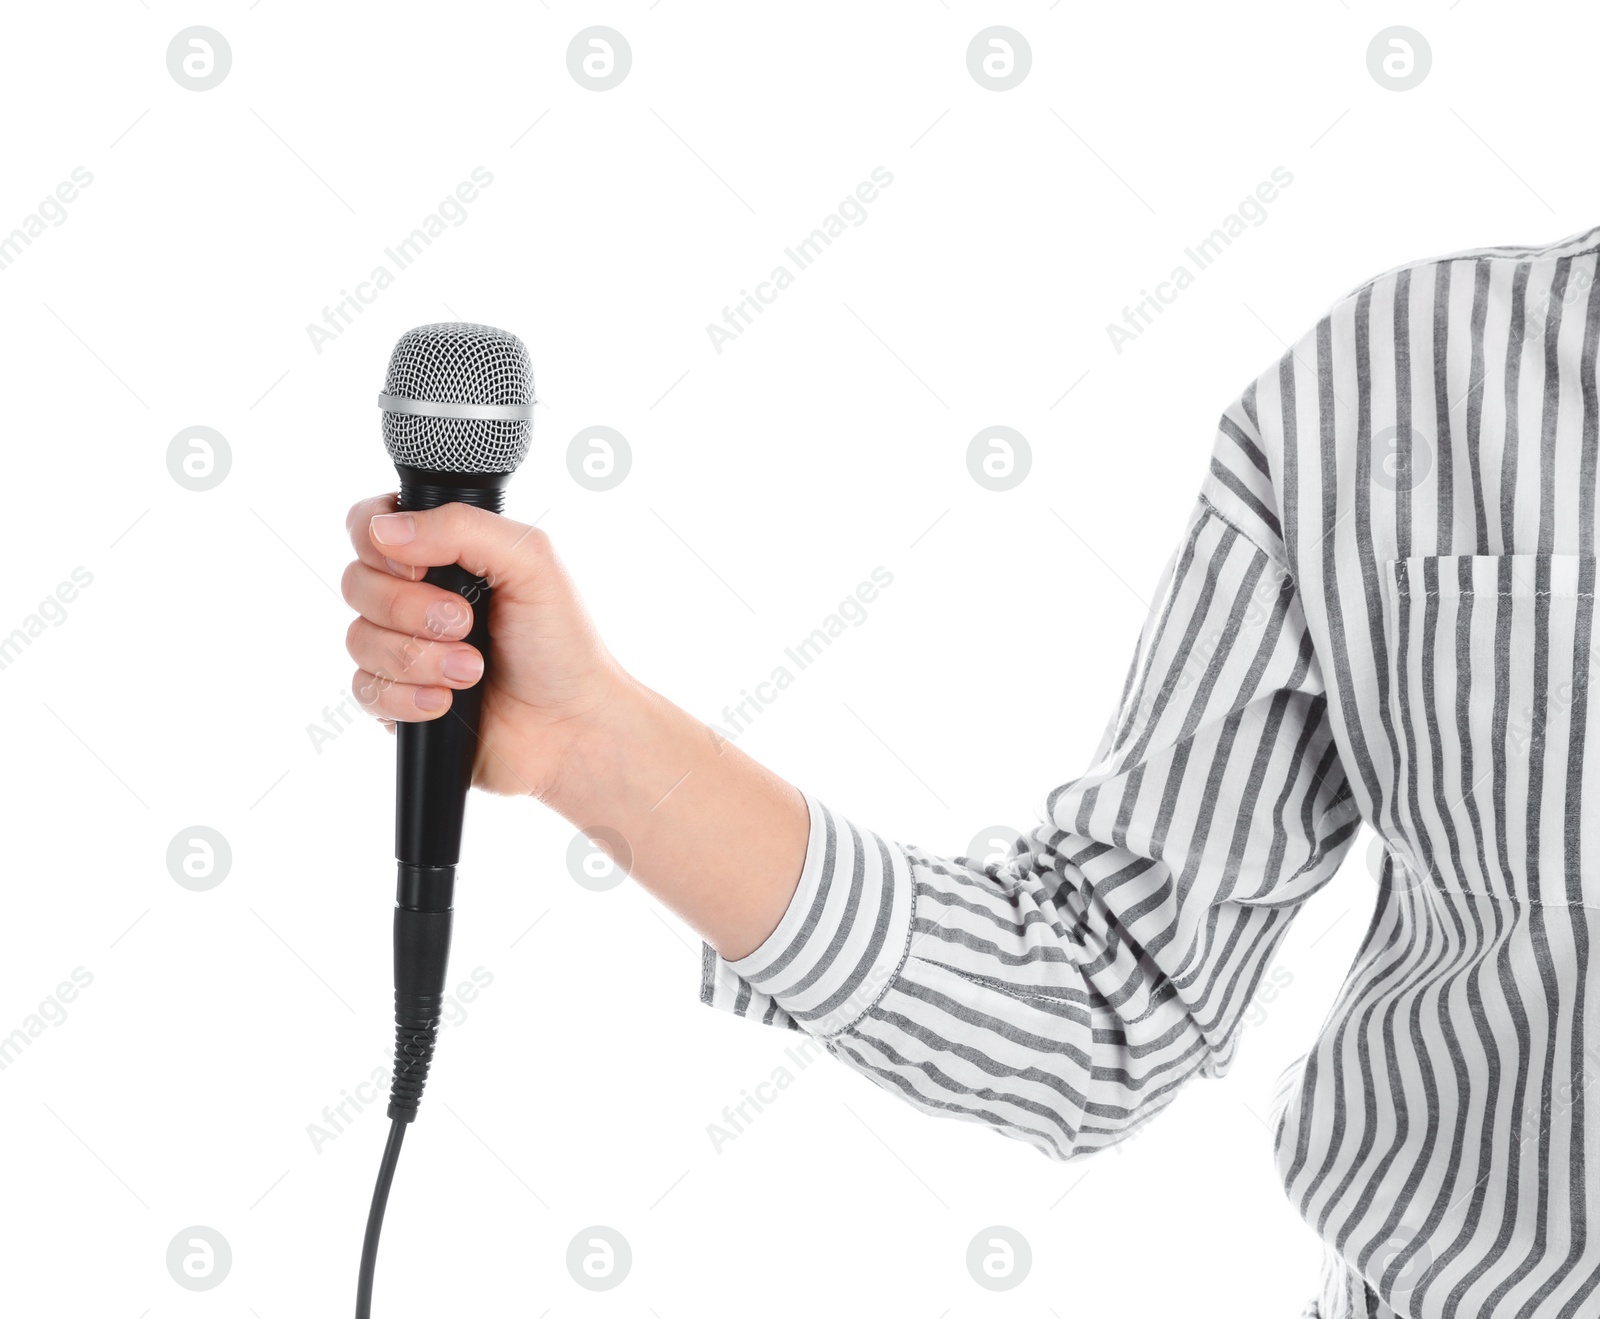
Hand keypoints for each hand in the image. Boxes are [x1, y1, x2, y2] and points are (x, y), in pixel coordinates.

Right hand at [341, 493, 624, 800]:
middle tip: (466, 624)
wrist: (571, 727)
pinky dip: (408, 697)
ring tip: (473, 670)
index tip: (419, 567)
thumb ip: (461, 528)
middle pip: (357, 583)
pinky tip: (448, 702)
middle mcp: (415, 596)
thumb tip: (384, 530)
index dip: (378, 542)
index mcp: (444, 553)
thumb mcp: (531, 562)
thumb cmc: (561, 643)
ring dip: (418, 658)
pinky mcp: (397, 701)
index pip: (370, 524)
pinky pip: (366, 691)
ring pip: (358, 640)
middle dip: (410, 608)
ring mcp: (403, 649)